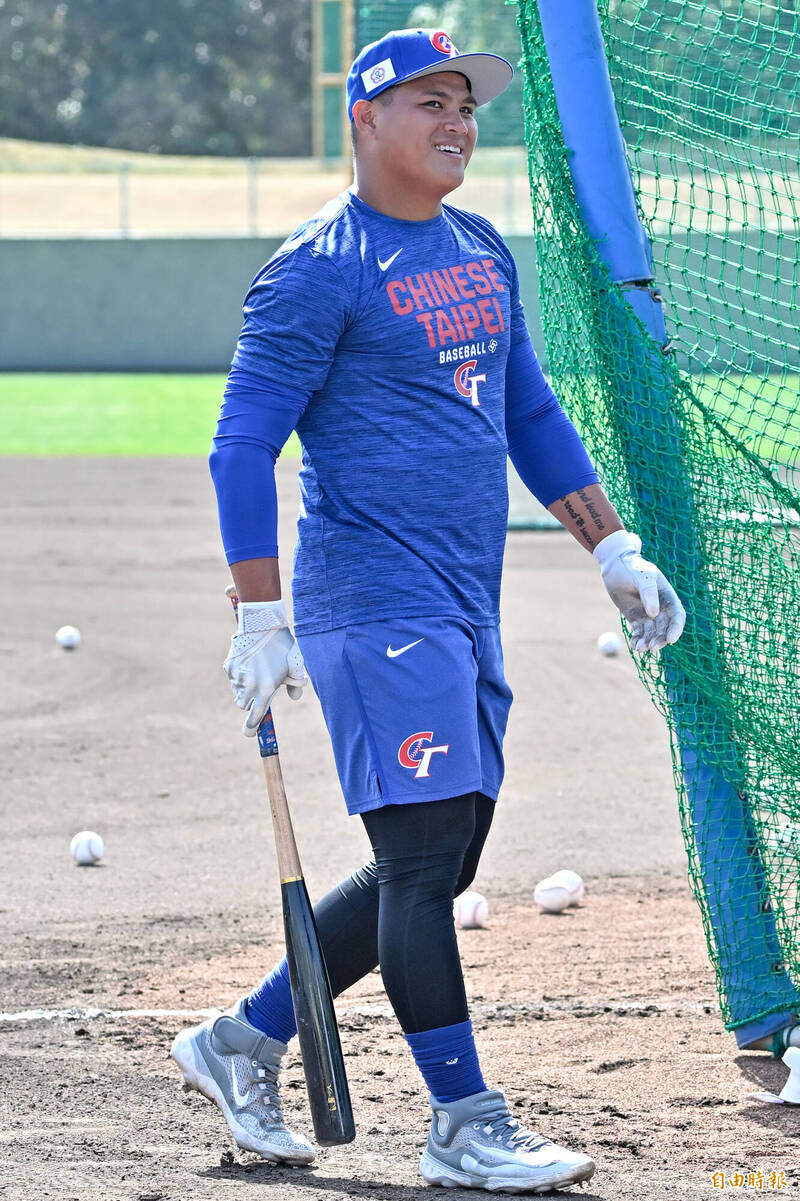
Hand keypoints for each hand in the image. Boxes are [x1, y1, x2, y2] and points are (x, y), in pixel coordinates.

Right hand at [223, 600, 306, 735]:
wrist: (263, 622)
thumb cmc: (283, 645)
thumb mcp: (295, 664)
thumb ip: (295, 684)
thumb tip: (294, 697)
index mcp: (265, 689)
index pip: (255, 717)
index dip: (251, 728)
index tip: (249, 733)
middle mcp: (248, 686)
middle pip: (244, 705)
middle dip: (250, 700)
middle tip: (259, 687)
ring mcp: (236, 677)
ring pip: (237, 691)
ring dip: (244, 687)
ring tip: (257, 668)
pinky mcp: (228, 666)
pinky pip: (232, 677)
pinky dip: (239, 674)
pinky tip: (249, 660)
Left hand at [593, 529, 685, 652]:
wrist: (615, 566)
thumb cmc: (632, 568)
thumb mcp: (642, 577)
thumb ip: (649, 594)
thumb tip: (654, 614)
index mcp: (668, 597)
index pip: (677, 616)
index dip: (676, 628)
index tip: (671, 639)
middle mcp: (660, 608)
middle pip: (665, 629)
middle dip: (660, 640)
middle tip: (652, 647)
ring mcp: (648, 615)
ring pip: (652, 634)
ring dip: (648, 642)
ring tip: (639, 648)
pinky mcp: (636, 619)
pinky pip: (639, 633)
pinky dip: (638, 641)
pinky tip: (634, 646)